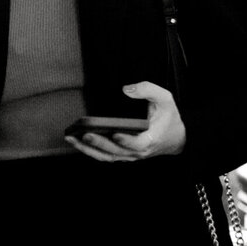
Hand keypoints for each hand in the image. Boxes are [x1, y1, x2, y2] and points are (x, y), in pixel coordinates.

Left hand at [65, 81, 185, 162]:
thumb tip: (127, 89)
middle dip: (99, 143)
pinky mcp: (121, 155)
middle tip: (85, 133)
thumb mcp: (166, 100)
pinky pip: (103, 156)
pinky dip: (88, 150)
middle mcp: (138, 152)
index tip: (115, 133)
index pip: (136, 144)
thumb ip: (149, 91)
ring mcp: (128, 156)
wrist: (175, 137)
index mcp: (150, 140)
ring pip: (106, 156)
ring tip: (71, 138)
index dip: (125, 141)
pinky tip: (75, 141)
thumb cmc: (168, 117)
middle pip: (115, 152)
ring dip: (87, 149)